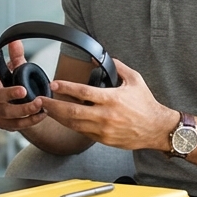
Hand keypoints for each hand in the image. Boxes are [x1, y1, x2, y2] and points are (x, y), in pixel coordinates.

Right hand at [0, 39, 48, 131]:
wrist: (21, 106)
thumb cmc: (16, 84)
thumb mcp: (17, 69)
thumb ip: (16, 56)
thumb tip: (15, 40)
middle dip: (9, 94)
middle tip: (23, 91)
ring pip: (8, 113)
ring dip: (24, 109)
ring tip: (39, 104)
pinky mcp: (5, 124)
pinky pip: (17, 124)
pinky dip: (30, 120)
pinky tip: (41, 114)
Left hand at [40, 58, 176, 151]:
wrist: (156, 128)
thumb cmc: (146, 103)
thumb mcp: (135, 79)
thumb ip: (117, 66)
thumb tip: (100, 56)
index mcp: (112, 99)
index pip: (83, 92)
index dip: (66, 88)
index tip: (54, 83)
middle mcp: (106, 115)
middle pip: (72, 112)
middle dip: (53, 105)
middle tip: (41, 100)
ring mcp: (103, 129)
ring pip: (73, 124)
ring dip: (57, 116)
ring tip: (46, 109)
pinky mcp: (103, 139)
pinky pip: (81, 132)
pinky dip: (70, 125)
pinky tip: (62, 118)